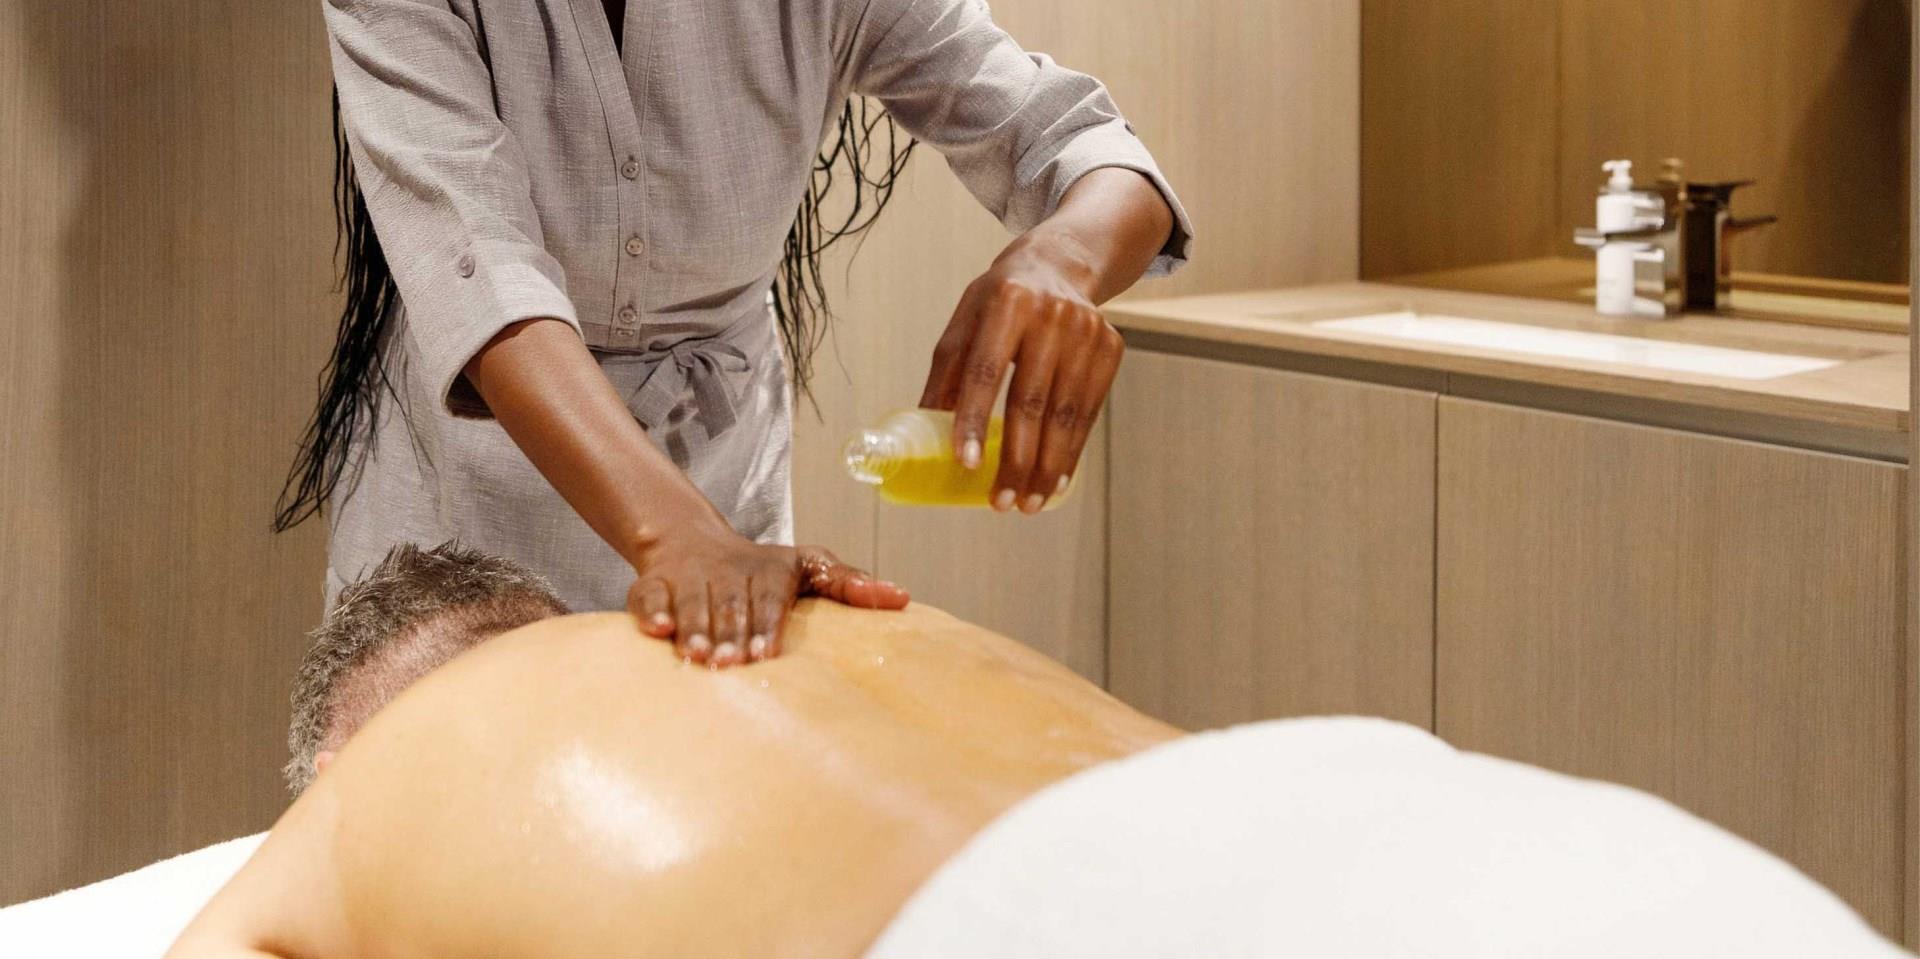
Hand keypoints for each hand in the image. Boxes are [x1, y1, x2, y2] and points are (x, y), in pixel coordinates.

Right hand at [626, 525, 908, 667]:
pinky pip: (647, 596)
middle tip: (730, 665)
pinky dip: (650, 612)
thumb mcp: (809, 566)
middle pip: (730, 604)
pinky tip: (656, 632)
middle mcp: (727, 571)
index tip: (766, 652)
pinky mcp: (655, 583)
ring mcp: (690, 576)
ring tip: (697, 658)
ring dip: (694, 629)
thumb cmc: (762, 569)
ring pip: (691, 601)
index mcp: (769, 570)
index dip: (766, 624)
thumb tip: (903, 598)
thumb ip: (849, 585)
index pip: (769, 597)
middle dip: (730, 634)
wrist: (692, 541)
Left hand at [920, 239, 1122, 513]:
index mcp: (1005, 302)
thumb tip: (924, 432)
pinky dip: (1072, 452)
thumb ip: (946, 373)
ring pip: (1065, 414)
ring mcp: (1086, 331)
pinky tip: (1056, 481)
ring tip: (1028, 504)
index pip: (987, 370)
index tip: (968, 464)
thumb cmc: (1000, 301)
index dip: (976, 419)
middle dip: (1016, 460)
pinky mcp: (1110, 348)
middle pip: (1031, 400)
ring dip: (1047, 467)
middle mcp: (1051, 314)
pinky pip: (1089, 412)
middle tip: (1001, 502)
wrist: (1061, 264)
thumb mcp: (965, 321)